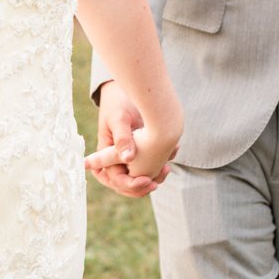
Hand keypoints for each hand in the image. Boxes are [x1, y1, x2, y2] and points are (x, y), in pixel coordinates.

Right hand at [83, 81, 171, 196]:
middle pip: (126, 185)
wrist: (126, 90)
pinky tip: (173, 150)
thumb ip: (122, 138)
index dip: (129, 184)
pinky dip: (161, 164)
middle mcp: (116, 158)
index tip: (145, 181)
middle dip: (141, 187)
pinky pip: (151, 165)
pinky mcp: (142, 150)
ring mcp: (129, 156)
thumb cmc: (118, 102)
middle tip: (156, 183)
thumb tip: (128, 158)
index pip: (115, 179)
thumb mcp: (118, 118)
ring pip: (140, 178)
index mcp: (106, 153)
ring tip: (167, 168)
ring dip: (154, 178)